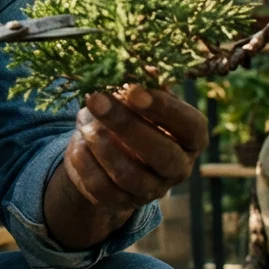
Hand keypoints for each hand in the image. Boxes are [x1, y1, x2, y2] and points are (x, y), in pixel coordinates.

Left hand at [62, 86, 206, 211]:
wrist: (108, 152)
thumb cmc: (132, 114)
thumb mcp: (139, 97)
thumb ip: (143, 84)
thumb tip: (143, 66)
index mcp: (191, 138)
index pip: (190, 126)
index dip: (165, 109)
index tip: (133, 91)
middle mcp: (178, 167)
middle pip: (160, 153)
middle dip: (125, 124)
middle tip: (96, 99)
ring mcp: (152, 189)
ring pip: (128, 174)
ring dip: (101, 144)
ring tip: (83, 120)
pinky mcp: (122, 203)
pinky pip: (102, 188)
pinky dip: (85, 163)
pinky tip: (77, 142)